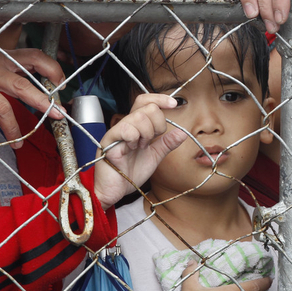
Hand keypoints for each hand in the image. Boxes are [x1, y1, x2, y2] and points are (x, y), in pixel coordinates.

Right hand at [0, 47, 65, 146]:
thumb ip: (14, 69)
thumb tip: (44, 86)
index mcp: (3, 58)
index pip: (34, 56)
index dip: (51, 68)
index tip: (61, 83)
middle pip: (22, 86)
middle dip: (42, 102)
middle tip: (57, 114)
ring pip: (2, 110)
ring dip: (13, 129)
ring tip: (18, 142)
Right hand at [93, 94, 186, 209]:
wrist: (114, 191)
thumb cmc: (129, 173)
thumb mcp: (154, 156)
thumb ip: (167, 144)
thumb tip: (183, 132)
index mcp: (135, 126)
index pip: (145, 101)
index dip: (160, 98)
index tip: (174, 104)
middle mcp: (125, 125)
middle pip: (147, 107)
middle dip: (157, 124)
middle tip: (150, 141)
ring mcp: (116, 131)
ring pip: (139, 116)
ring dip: (146, 133)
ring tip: (140, 147)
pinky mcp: (108, 140)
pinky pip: (126, 129)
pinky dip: (134, 138)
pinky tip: (130, 149)